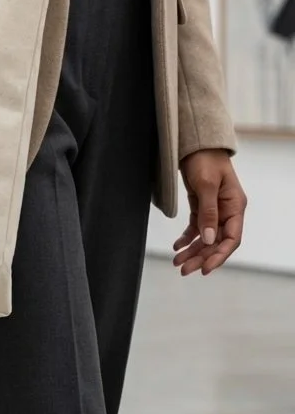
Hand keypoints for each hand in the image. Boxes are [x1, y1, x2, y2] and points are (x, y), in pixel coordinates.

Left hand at [173, 150, 246, 275]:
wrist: (196, 143)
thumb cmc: (205, 159)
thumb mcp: (206, 185)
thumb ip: (208, 212)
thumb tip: (209, 239)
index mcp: (235, 207)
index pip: (231, 239)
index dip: (219, 256)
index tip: (205, 269)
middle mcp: (227, 211)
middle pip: (216, 242)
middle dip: (201, 257)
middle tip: (183, 269)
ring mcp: (215, 210)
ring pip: (205, 238)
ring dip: (192, 251)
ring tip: (177, 262)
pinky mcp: (202, 207)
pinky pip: (196, 228)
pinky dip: (187, 238)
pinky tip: (177, 247)